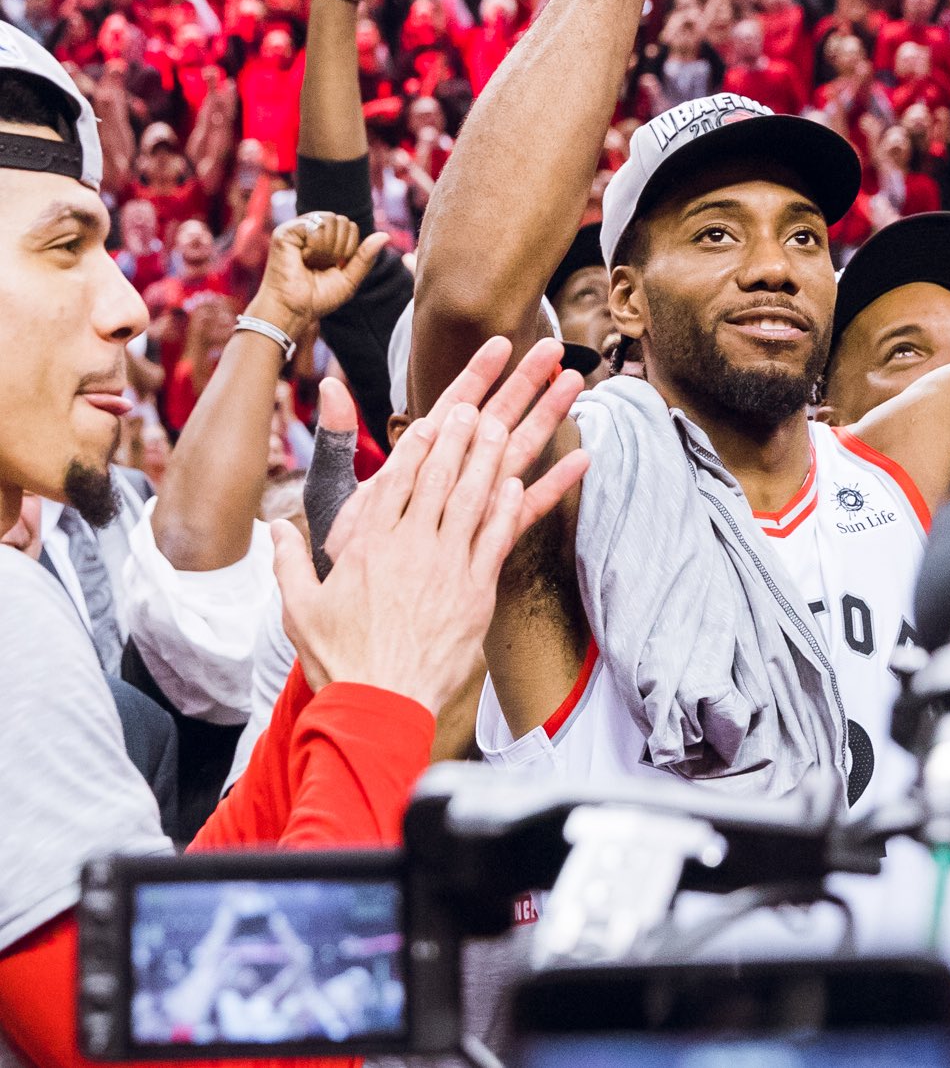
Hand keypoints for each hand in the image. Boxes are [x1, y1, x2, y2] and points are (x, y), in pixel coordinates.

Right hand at [248, 214, 387, 342]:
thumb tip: (385, 235)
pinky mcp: (285, 232)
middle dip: (340, 248)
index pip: (350, 227)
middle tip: (321, 266)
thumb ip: (365, 257)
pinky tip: (303, 258)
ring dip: (328, 249)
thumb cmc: (317, 298)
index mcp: (324, 239)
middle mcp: (310, 231)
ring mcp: (296, 229)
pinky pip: (315, 226)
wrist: (293, 311)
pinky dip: (316, 247)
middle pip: (342, 221)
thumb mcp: (349, 278)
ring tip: (312, 263)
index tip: (333, 267)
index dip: (349, 248)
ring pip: (330, 220)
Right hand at [274, 337, 588, 714]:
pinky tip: (521, 480)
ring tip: (508, 421)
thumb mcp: (299, 604)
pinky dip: (510, 506)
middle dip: (464, 431)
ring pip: (473, 497)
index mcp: (369, 542)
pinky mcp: (475, 593)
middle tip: (484, 398)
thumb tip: (273, 528)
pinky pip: (497, 540)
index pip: (399, 475)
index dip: (424, 438)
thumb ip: (288, 560)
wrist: (375, 706)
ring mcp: (446, 567)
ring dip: (492, 455)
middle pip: (441, 474)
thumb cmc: (339, 658)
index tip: (444, 409)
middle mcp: (410, 546)